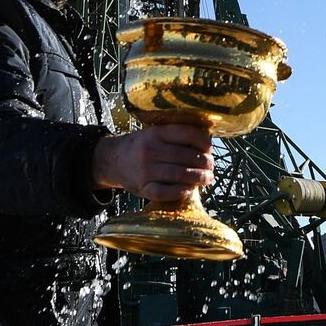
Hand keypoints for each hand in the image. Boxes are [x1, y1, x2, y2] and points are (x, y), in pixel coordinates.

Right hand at [92, 122, 214, 202]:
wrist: (114, 160)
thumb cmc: (143, 146)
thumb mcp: (156, 133)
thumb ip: (177, 134)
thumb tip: (208, 142)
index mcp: (156, 133)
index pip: (187, 134)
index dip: (204, 142)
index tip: (210, 148)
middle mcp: (150, 150)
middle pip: (186, 156)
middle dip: (205, 163)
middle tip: (211, 166)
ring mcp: (145, 170)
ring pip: (178, 174)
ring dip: (198, 178)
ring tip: (207, 178)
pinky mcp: (142, 188)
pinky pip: (164, 192)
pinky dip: (180, 192)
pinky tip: (189, 190)